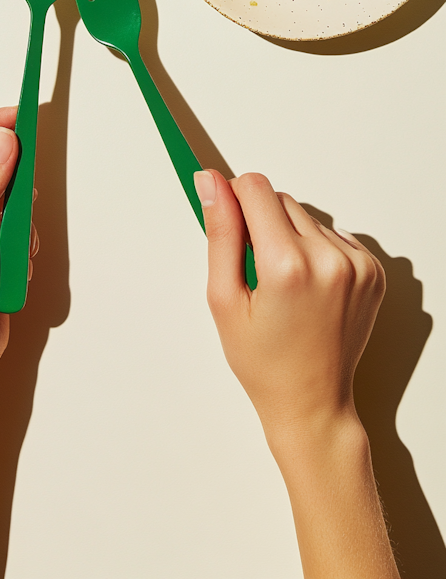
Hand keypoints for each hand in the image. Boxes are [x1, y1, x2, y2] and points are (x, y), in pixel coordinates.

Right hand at [194, 170, 384, 440]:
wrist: (312, 401)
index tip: (228, 221)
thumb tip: (210, 182)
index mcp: (287, 265)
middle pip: (281, 199)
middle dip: (261, 222)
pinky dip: (316, 250)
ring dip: (289, 237)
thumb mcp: (224, 298)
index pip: (255, 188)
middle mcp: (329, 259)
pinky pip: (332, 235)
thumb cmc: (263, 360)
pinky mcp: (373, 271)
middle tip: (254, 270)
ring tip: (283, 284)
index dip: (234, 199)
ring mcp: (357, 265)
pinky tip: (307, 287)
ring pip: (306, 218)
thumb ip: (219, 232)